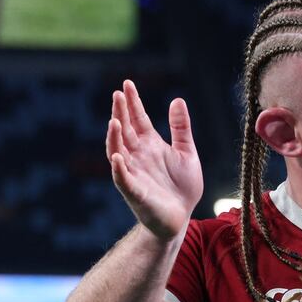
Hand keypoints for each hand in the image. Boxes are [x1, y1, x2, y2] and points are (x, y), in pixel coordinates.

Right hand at [106, 80, 203, 239]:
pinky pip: (123, 180)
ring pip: (118, 152)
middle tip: (118, 94)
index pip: (138, 119)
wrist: (181, 217)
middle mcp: (138, 156)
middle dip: (121, 113)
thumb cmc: (182, 187)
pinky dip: (119, 170)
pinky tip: (117, 158)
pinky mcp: (135, 193)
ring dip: (114, 138)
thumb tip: (177, 99)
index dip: (132, 102)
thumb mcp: (187, 153)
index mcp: (150, 145)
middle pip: (125, 131)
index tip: (127, 84)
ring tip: (114, 121)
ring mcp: (134, 173)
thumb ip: (181, 128)